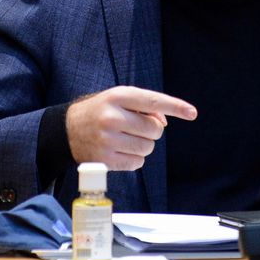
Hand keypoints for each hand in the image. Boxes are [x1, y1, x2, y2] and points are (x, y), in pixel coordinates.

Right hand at [66, 86, 196, 169]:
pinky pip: (137, 163)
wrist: (67, 129)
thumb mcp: (118, 98)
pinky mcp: (106, 160)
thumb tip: (164, 122)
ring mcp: (108, 140)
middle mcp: (112, 117)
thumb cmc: (100, 111)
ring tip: (126, 138)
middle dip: (151, 130)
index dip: (175, 106)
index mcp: (117, 97)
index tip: (192, 112)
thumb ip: (144, 105)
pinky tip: (119, 150)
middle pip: (154, 129)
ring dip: (143, 145)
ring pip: (148, 148)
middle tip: (135, 127)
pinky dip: (134, 158)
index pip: (152, 101)